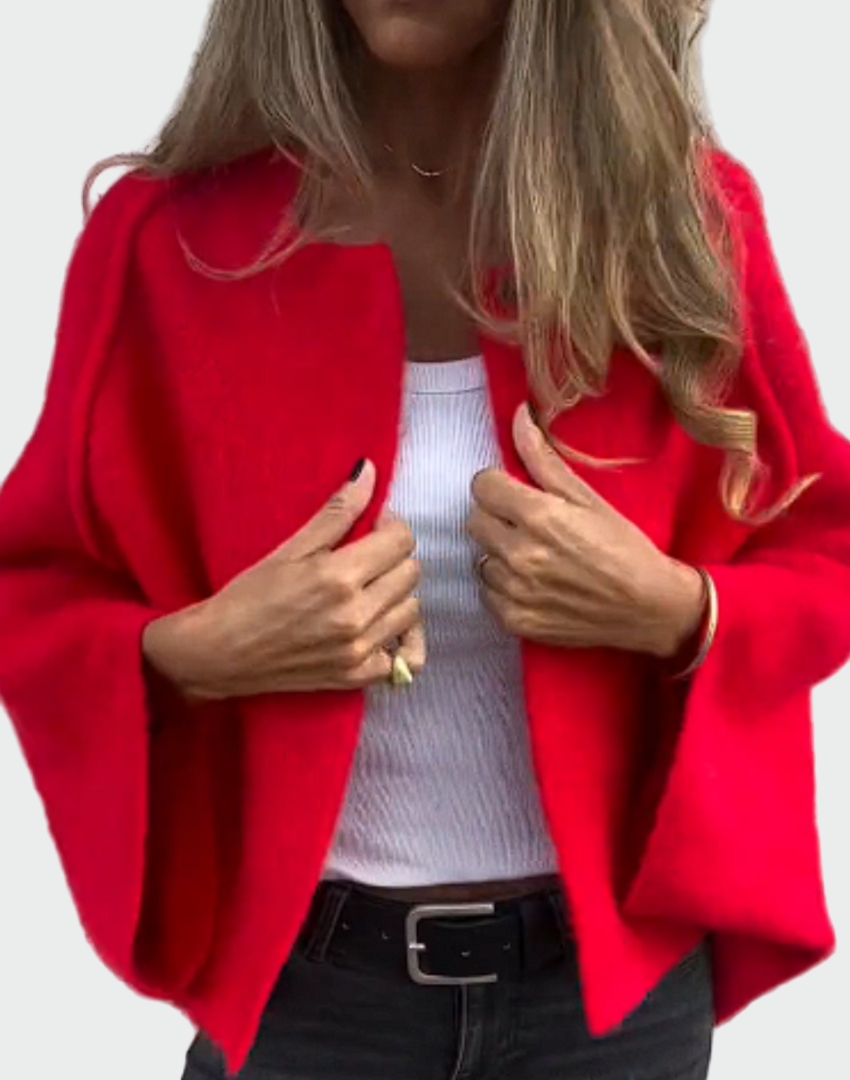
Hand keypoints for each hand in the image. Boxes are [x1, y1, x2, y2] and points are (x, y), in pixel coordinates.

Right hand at [142, 460, 425, 700]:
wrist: (218, 653)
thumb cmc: (248, 596)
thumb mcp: (291, 548)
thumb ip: (337, 512)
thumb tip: (370, 472)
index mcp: (339, 576)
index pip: (402, 540)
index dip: (390, 528)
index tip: (372, 531)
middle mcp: (356, 615)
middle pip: (411, 573)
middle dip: (394, 559)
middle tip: (367, 560)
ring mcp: (359, 650)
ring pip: (412, 610)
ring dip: (396, 596)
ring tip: (369, 592)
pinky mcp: (356, 676)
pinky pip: (402, 656)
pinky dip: (394, 641)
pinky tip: (374, 629)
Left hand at [467, 404, 705, 657]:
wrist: (648, 607)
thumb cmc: (623, 546)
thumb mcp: (587, 497)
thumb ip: (543, 458)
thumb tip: (518, 415)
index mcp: (537, 516)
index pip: (481, 486)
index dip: (498, 485)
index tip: (515, 492)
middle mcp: (519, 554)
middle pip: (475, 520)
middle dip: (496, 517)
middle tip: (527, 524)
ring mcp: (514, 591)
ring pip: (479, 557)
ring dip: (499, 553)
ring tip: (534, 556)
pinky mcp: (514, 620)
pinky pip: (487, 592)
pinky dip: (503, 586)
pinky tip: (532, 582)